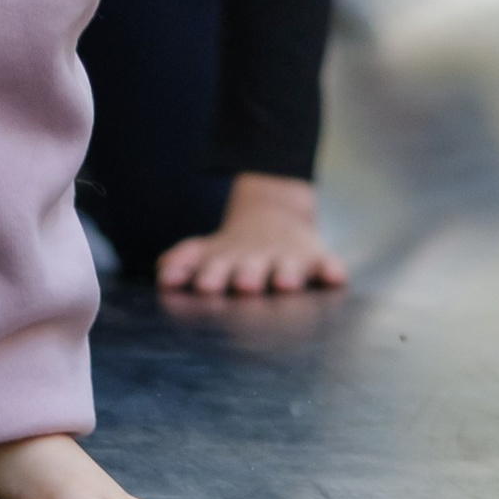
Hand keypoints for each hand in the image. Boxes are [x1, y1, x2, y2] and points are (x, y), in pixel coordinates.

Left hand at [156, 171, 348, 297]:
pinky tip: (336, 276)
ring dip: (286, 274)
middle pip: (251, 269)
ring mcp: (288, 260)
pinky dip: (332, 269)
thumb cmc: (232, 249)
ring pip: (288, 267)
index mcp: (228, 261)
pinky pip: (327, 265)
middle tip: (244, 286)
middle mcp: (258, 261)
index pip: (217, 269)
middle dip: (247, 277)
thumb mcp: (206, 251)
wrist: (273, 213)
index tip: (205, 286)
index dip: (211, 276)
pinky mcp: (316, 258)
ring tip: (285, 283)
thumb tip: (163, 276)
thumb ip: (183, 261)